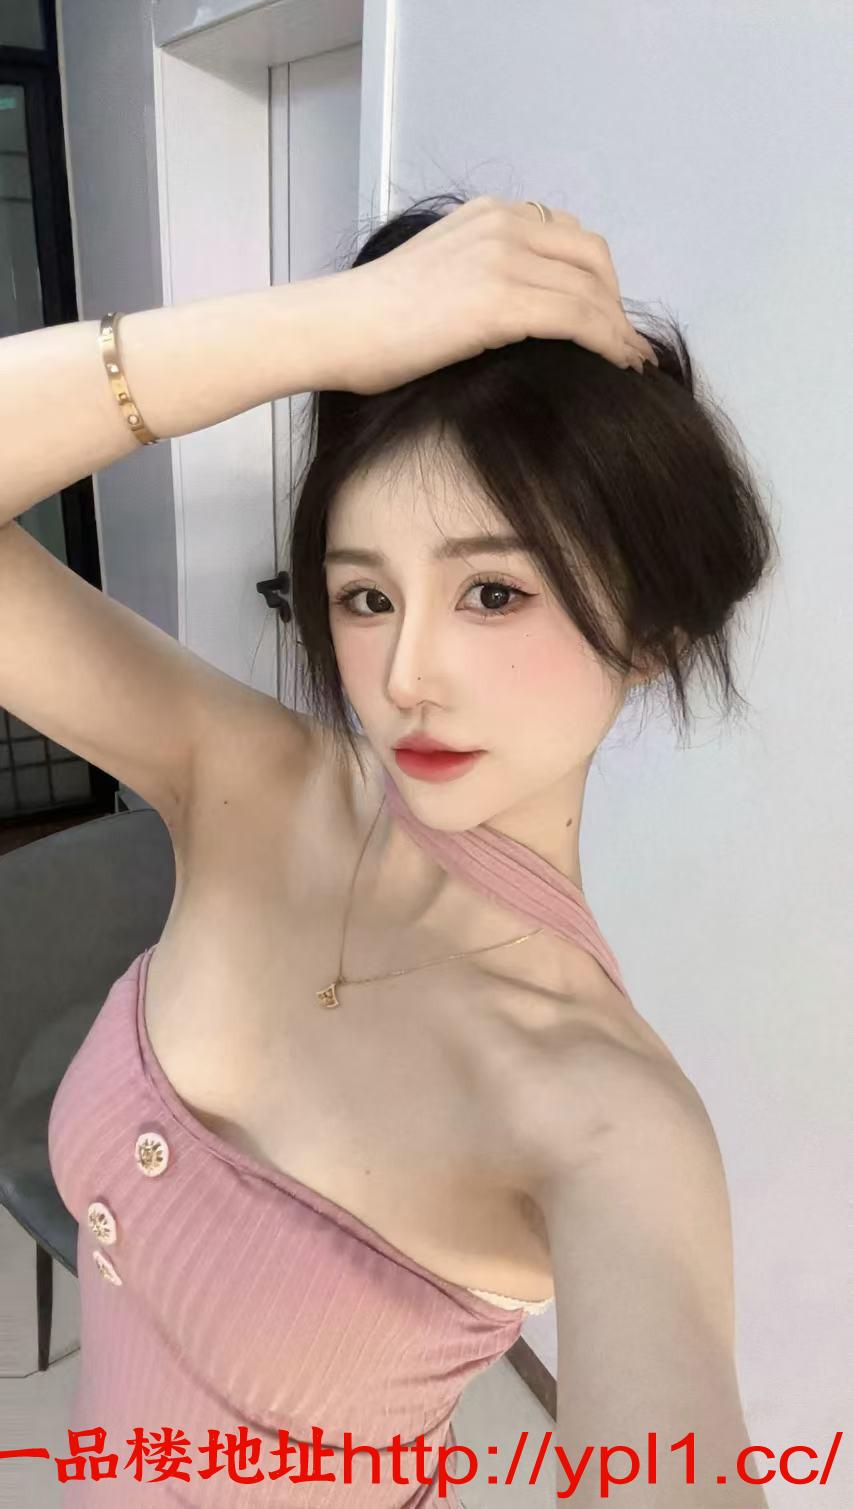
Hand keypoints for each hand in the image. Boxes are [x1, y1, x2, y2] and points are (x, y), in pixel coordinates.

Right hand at [317, 195, 657, 395]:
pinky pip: (579, 319)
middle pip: (592, 258)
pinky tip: (620, 367)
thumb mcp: (439, 273)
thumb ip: (484, 272)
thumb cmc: (373, 319)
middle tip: (623, 345)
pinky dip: (609, 344)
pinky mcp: (501, 300)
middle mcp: (504, 224)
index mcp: (490, 214)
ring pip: (592, 291)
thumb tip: (522, 308)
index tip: (609, 319)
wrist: (337, 327)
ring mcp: (504, 258)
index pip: (569, 237)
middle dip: (616, 303)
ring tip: (632, 363)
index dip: (599, 281)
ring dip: (620, 330)